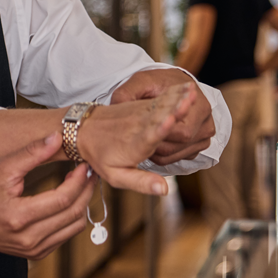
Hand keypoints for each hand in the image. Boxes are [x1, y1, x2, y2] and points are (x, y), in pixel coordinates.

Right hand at [0, 133, 95, 260]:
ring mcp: (35, 249)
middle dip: (86, 190)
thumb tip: (57, 138)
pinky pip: (66, 235)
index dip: (78, 181)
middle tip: (89, 173)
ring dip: (83, 204)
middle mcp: (29, 238)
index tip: (83, 166)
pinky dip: (73, 217)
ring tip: (82, 185)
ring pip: (75, 226)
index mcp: (19, 217)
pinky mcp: (38, 253)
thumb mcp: (1, 170)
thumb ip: (30, 153)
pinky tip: (70, 200)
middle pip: (74, 214)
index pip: (62, 199)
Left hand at [77, 83, 196, 194]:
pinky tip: (187, 88)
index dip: (161, 129)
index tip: (170, 120)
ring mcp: (141, 115)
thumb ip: (140, 182)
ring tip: (193, 90)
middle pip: (161, 117)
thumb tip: (165, 190)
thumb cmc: (100, 155)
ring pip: (163, 105)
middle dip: (177, 109)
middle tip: (192, 99)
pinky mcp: (143, 107)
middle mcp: (139, 127)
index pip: (149, 136)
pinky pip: (161, 99)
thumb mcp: (114, 175)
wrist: (84, 129)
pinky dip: (174, 93)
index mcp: (134, 144)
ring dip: (179, 98)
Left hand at [111, 69, 214, 165]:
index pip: (179, 132)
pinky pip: (181, 156)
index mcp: (198, 106)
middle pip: (179, 146)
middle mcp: (206, 123)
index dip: (157, 136)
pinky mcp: (201, 143)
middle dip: (156, 146)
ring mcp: (206, 135)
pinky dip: (166, 154)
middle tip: (136, 142)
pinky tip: (153, 145)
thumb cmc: (157, 82)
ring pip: (179, 154)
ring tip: (143, 143)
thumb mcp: (140, 81)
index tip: (139, 137)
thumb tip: (116, 103)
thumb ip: (128, 92)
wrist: (174, 83)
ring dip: (159, 152)